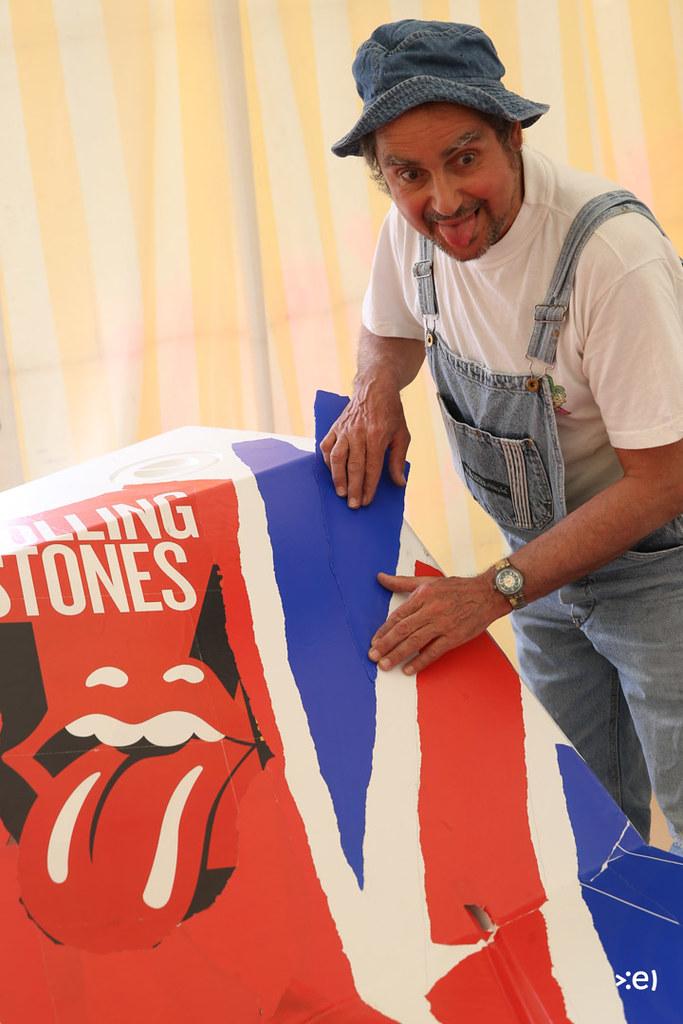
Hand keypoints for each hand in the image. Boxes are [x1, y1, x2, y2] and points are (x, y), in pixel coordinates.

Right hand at [320, 383, 409, 507]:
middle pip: (354, 466)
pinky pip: (327, 447)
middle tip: (353, 504)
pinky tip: (332, 472)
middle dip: (354, 488)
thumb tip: (399, 482)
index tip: (366, 501)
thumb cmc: (390, 412)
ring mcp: (344, 430)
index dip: (369, 486)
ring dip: (338, 477)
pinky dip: (327, 461)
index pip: (372, 467)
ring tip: (341, 492)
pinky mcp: (335, 427)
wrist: (374, 388)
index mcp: (377, 435)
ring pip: (337, 458)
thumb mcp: (402, 434)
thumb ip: (398, 459)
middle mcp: (359, 433)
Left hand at [368, 572, 504, 673]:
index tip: (374, 641)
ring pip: (415, 642)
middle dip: (386, 645)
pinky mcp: (454, 637)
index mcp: (423, 595)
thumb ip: (402, 582)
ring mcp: (443, 624)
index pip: (398, 616)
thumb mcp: (427, 581)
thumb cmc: (456, 588)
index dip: (384, 630)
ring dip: (398, 655)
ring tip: (385, 665)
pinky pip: (434, 652)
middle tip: (372, 656)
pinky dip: (420, 662)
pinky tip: (408, 669)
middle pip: (403, 630)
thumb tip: (380, 577)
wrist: (486, 594)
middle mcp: (431, 610)